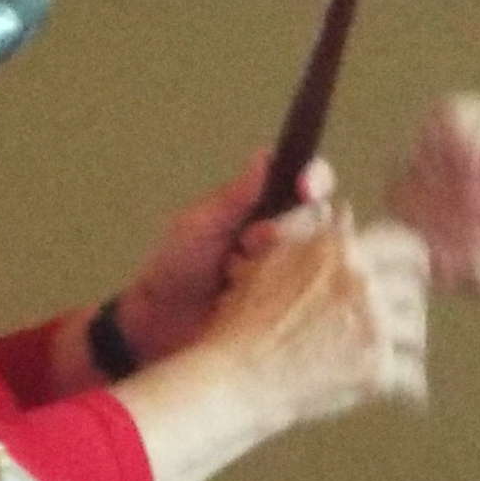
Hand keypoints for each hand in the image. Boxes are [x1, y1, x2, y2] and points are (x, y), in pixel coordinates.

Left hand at [112, 149, 331, 363]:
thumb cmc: (176, 266)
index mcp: (264, 206)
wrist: (158, 323)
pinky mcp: (289, 308)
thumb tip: (264, 157)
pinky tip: (256, 302)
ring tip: (238, 277)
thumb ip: (234, 197)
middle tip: (250, 244)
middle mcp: (286, 236)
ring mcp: (291, 274)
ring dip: (283, 264)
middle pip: (321, 219)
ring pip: (319, 258)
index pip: (306, 181)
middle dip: (292, 227)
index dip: (314, 178)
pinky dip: (289, 296)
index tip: (305, 188)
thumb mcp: (200, 224)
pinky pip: (311, 297)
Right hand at [198, 202, 428, 425]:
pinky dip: (411, 385)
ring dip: (408, 342)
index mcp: (340, 251)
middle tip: (404, 316)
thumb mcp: (269, 260)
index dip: (415, 260)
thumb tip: (343, 213)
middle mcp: (362, 283)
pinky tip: (406, 388)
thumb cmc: (244, 320)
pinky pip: (413, 375)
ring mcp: (373, 326)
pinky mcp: (377, 369)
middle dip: (411, 303)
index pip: (405, 244)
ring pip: (417, 330)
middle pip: (415, 289)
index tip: (415, 272)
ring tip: (400, 352)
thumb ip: (309, 232)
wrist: (238, 375)